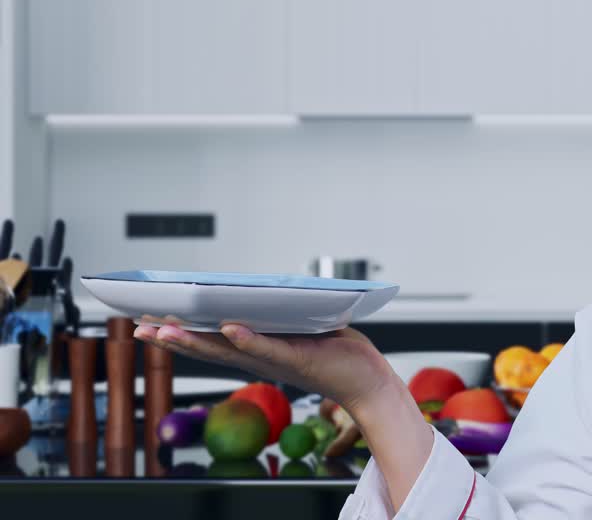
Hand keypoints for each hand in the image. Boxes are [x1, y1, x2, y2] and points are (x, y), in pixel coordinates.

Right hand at [134, 322, 396, 416]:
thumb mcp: (295, 331)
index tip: (146, 322)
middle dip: (171, 337)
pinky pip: (269, 348)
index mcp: (256, 350)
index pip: (210, 342)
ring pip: (229, 350)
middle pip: (208, 348)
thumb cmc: (335, 353)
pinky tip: (229, 328)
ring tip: (166, 329)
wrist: (366, 380)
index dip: (177, 334)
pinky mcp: (299, 357)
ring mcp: (276, 359)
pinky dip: (249, 340)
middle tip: (137, 327)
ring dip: (197, 340)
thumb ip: (272, 320)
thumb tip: (248, 299)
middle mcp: (260, 358)